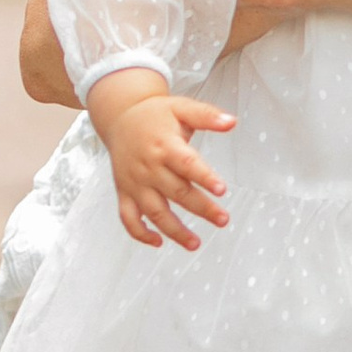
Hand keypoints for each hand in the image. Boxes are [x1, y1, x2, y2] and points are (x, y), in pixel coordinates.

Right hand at [89, 85, 233, 250]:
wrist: (120, 116)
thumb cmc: (155, 114)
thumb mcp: (182, 107)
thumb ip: (207, 115)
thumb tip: (231, 122)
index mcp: (165, 145)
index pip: (186, 164)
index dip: (204, 177)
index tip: (221, 189)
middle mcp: (148, 167)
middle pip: (177, 192)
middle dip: (201, 208)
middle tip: (223, 219)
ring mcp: (135, 182)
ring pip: (154, 211)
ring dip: (174, 230)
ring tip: (195, 243)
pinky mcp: (124, 192)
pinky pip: (128, 217)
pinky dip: (140, 233)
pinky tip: (158, 242)